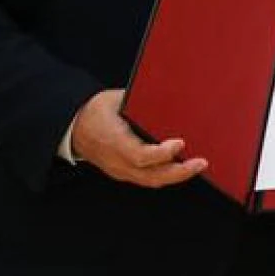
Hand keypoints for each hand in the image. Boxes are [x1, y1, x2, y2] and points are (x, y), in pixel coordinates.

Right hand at [70, 89, 206, 187]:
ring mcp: (119, 170)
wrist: (74, 127)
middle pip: (150, 175)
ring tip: (197, 165)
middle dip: (179, 171)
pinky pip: (147, 179)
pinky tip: (182, 167)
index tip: (180, 143)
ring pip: (151, 181)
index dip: (162, 153)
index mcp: (113, 141)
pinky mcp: (123, 173)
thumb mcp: (115, 99)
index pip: (139, 155)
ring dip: (176, 176)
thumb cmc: (96, 110)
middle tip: (200, 162)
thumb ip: (138, 102)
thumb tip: (167, 94)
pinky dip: (166, 175)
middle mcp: (116, 161)